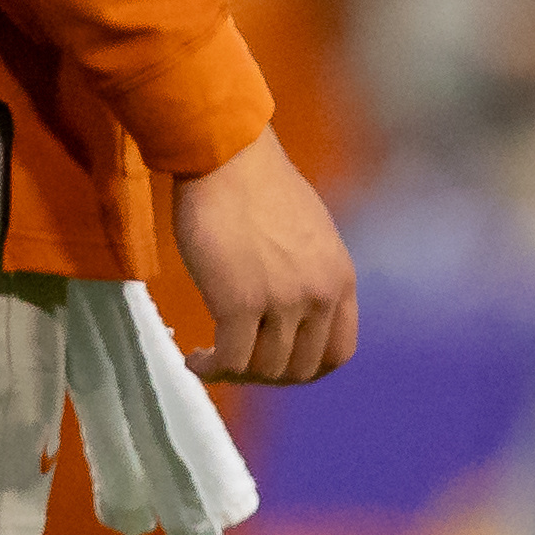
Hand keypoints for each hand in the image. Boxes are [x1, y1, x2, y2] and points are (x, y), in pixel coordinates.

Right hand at [173, 131, 358, 386]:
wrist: (228, 158)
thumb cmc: (261, 187)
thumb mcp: (311, 236)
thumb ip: (311, 276)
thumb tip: (296, 312)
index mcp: (341, 279)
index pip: (339, 353)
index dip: (307, 369)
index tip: (278, 365)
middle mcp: (319, 295)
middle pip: (300, 370)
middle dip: (266, 376)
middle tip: (237, 363)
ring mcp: (282, 302)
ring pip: (263, 370)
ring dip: (234, 373)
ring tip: (210, 359)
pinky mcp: (238, 304)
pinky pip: (228, 361)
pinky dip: (210, 369)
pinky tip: (194, 358)